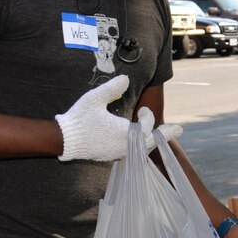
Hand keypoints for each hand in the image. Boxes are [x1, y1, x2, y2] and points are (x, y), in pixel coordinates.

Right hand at [55, 76, 181, 160]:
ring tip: (153, 133)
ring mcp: (119, 154)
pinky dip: (138, 146)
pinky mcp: (111, 157)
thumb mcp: (95, 99)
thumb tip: (126, 79)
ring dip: (149, 141)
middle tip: (173, 128)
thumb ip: (112, 88)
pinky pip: (132, 154)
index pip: (149, 129)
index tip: (143, 110)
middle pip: (152, 143)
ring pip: (142, 150)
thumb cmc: (80, 119)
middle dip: (162, 135)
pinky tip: (135, 140)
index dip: (149, 117)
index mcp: (125, 133)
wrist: (64, 140)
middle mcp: (125, 147)